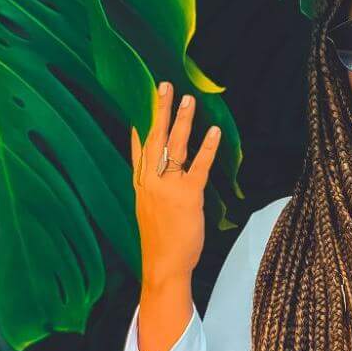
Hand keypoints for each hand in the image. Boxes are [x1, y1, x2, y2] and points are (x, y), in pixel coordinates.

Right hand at [130, 80, 220, 288]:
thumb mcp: (148, 209)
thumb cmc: (159, 240)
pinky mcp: (187, 196)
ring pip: (175, 147)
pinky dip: (206, 147)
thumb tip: (160, 170)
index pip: (137, 146)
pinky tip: (213, 131)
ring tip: (189, 99)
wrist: (163, 265)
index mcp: (140, 184)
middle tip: (163, 85)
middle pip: (154, 138)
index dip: (140, 121)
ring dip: (182, 120)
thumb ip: (152, 187)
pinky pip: (197, 166)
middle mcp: (150, 181)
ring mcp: (167, 187)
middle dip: (158, 110)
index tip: (140, 97)